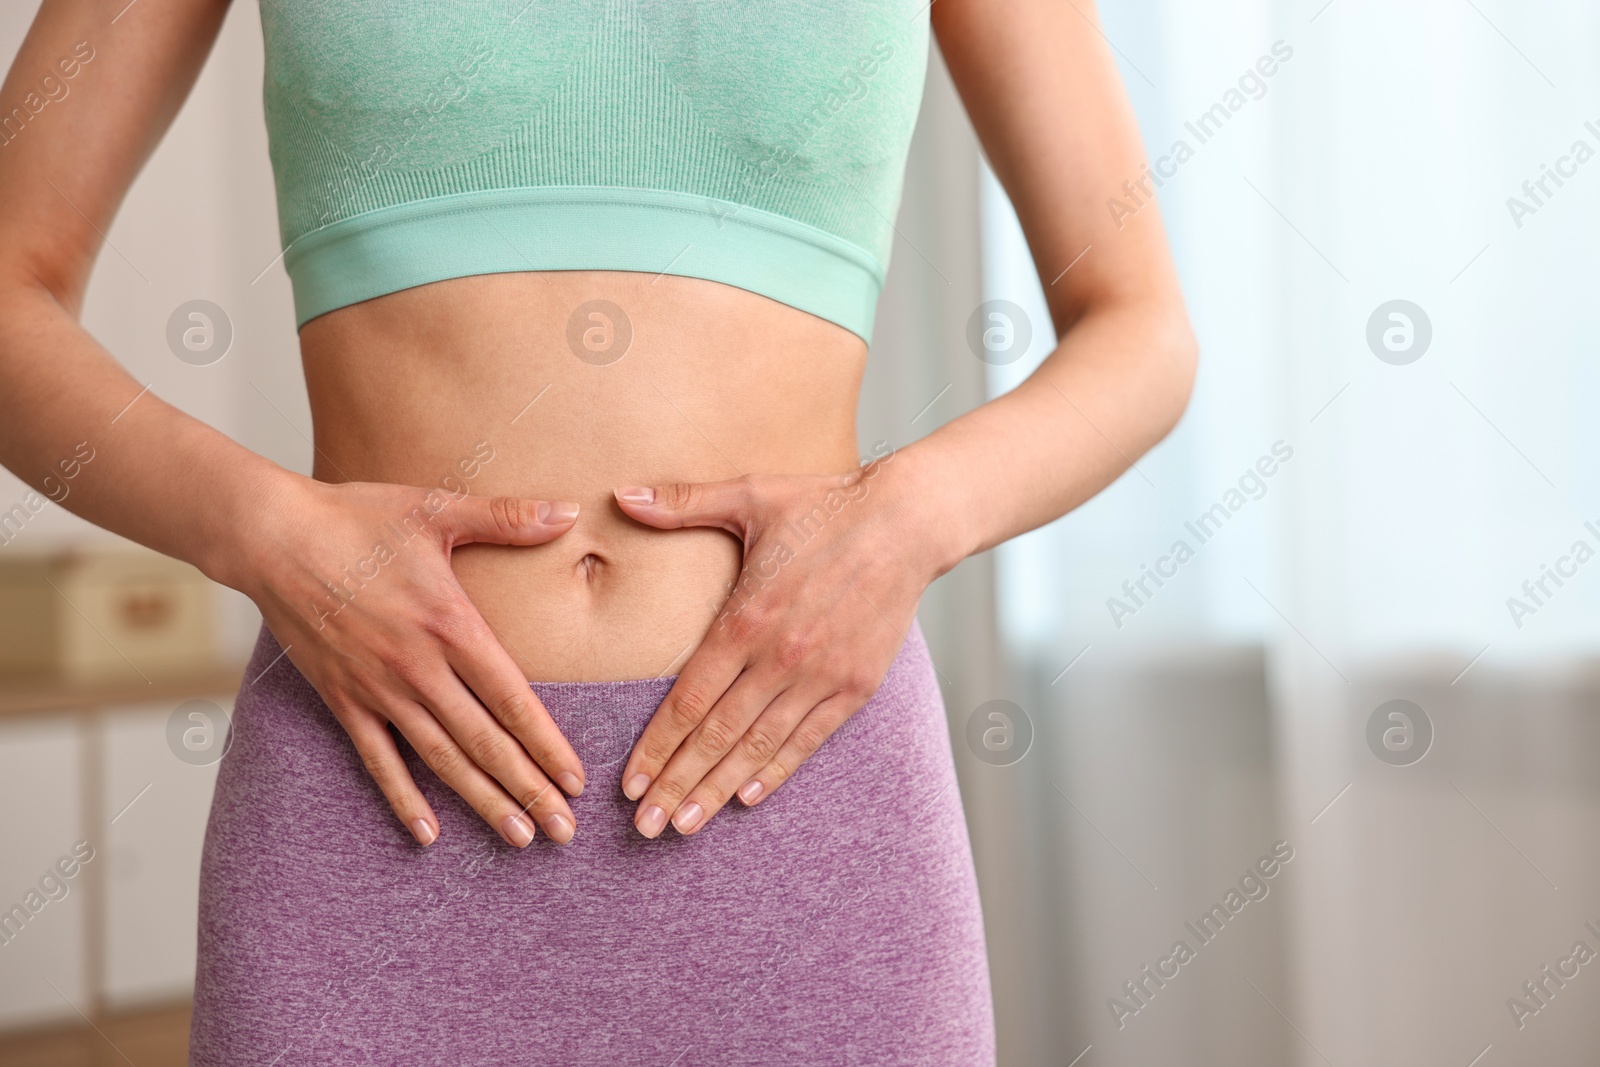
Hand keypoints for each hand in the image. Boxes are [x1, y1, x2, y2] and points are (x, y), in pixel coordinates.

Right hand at [239, 474, 586, 846]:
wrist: (270, 537)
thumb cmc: (357, 519)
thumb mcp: (436, 510)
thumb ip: (506, 518)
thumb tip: (570, 512)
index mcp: (450, 625)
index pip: (510, 698)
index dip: (545, 743)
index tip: (575, 780)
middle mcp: (418, 668)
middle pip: (484, 742)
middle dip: (528, 789)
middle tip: (564, 831)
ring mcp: (378, 690)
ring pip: (441, 759)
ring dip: (482, 802)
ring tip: (518, 838)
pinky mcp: (343, 699)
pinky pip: (378, 760)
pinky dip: (403, 798)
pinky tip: (429, 833)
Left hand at [612, 458, 942, 837]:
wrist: (908, 520)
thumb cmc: (824, 506)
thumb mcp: (749, 495)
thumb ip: (682, 504)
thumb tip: (620, 496)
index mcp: (747, 618)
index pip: (689, 700)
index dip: (657, 746)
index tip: (630, 783)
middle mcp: (781, 656)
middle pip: (717, 736)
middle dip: (677, 784)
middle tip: (646, 827)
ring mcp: (821, 676)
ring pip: (759, 747)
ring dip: (718, 791)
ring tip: (685, 826)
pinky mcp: (856, 685)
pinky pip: (809, 740)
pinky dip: (777, 771)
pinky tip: (747, 797)